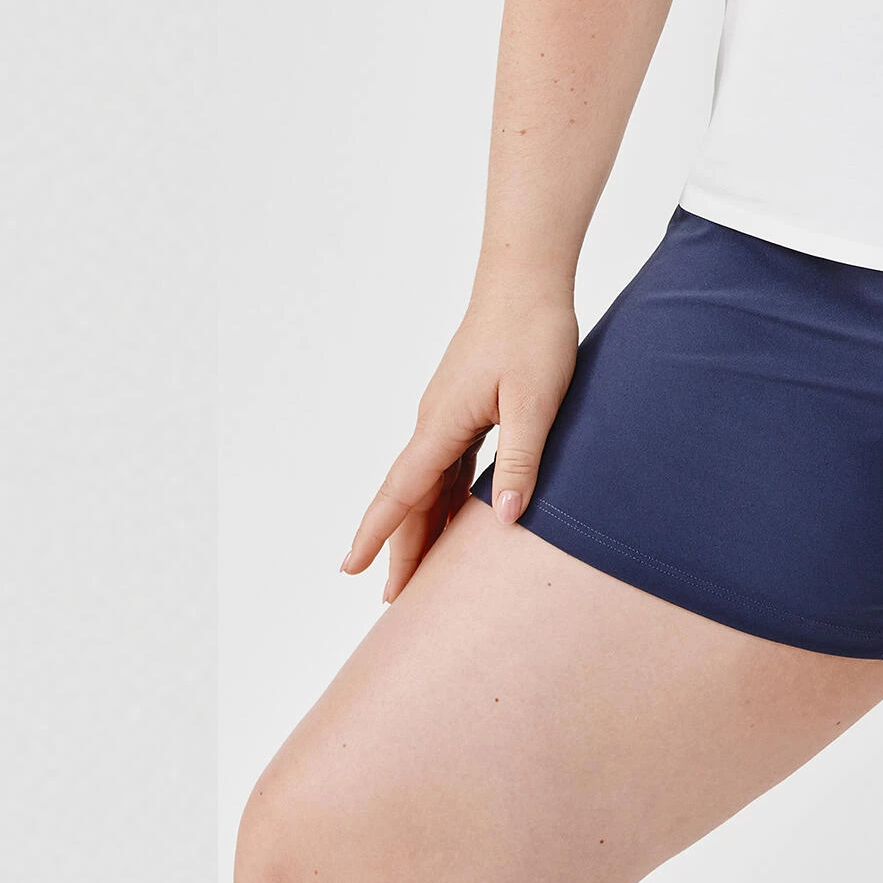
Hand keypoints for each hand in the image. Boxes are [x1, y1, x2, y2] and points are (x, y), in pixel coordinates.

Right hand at [336, 285, 578, 603]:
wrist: (528, 278)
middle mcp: (436, 420)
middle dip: (399, 547)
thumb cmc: (533, 331)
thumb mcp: (535, 399)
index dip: (375, 533)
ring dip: (422, 526)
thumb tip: (504, 519)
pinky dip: (444, 498)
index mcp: (442, 422)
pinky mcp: (466, 404)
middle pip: (410, 496)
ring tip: (419, 574)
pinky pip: (447, 463)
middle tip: (392, 603)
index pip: (401, 491)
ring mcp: (448, 412)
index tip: (348, 570)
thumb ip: (519, 457)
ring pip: (428, 482)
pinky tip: (457, 519)